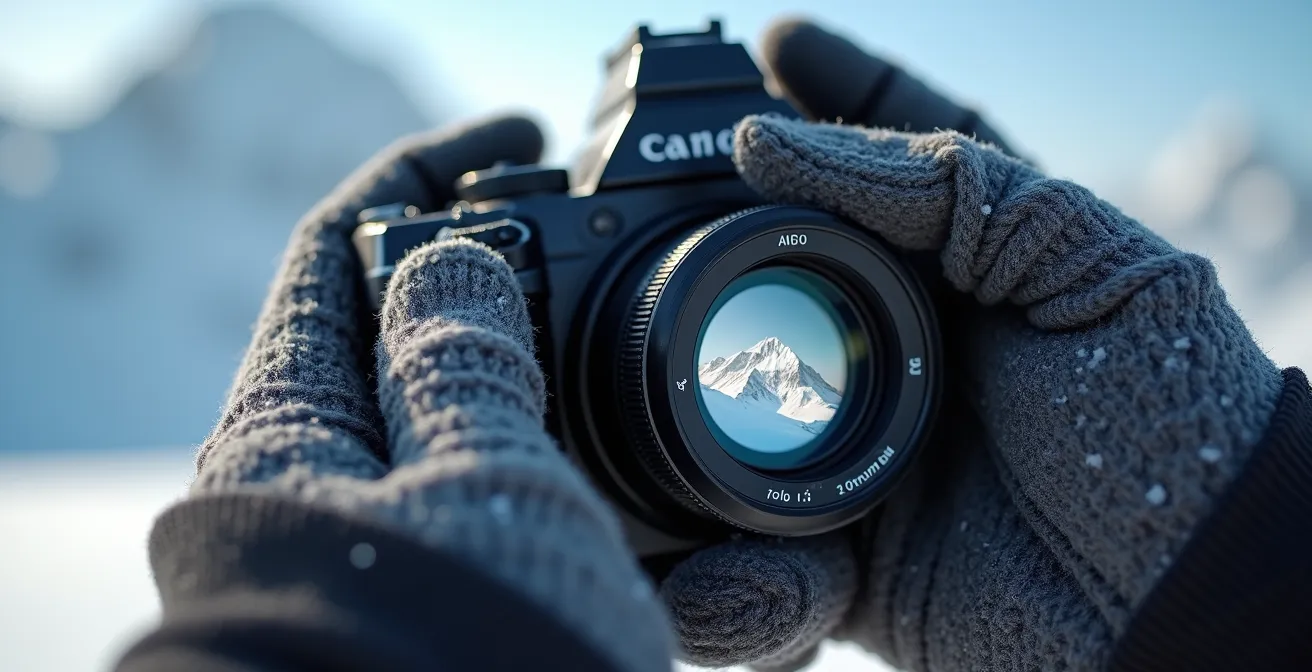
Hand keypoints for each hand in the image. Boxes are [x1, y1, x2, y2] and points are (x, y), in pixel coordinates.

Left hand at [185, 116, 672, 671]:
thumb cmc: (469, 657)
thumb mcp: (484, 481)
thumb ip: (461, 353)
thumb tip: (446, 248)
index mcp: (291, 427)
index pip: (339, 249)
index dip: (425, 174)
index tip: (517, 139)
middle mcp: (315, 473)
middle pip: (392, 319)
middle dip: (485, 262)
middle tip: (586, 234)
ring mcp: (375, 529)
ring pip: (451, 401)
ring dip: (529, 355)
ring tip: (615, 337)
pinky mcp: (432, 578)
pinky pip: (486, 474)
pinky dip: (546, 439)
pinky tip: (613, 440)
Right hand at [660, 19, 1283, 670]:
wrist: (1190, 597)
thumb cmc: (1170, 416)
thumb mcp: (1080, 256)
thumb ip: (944, 181)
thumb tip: (764, 143)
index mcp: (971, 269)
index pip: (884, 163)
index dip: (826, 101)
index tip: (763, 48)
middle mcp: (905, 352)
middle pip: (778, 291)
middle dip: (701, 265)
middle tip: (630, 228)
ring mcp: (864, 454)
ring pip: (734, 429)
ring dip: (678, 440)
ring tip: (635, 438)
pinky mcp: (849, 563)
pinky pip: (750, 566)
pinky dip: (727, 581)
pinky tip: (741, 577)